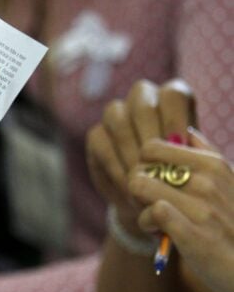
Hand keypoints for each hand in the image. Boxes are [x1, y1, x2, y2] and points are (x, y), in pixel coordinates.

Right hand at [86, 79, 195, 234]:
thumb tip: (181, 145)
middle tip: (157, 166)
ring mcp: (116, 114)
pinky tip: (128, 187)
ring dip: (131, 153)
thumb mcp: (194, 165)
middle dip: (150, 138)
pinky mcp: (97, 135)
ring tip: (143, 181)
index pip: (172, 96)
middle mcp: (143, 99)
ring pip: (117, 119)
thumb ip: (190, 152)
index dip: (174, 120)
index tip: (179, 148)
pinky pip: (101, 143)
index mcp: (173, 98)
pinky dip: (116, 167)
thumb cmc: (182, 177)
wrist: (155, 196)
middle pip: (141, 105)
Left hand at [129, 128, 233, 291]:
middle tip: (148, 204)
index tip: (152, 182)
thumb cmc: (233, 223)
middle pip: (139, 168)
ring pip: (139, 186)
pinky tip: (158, 232)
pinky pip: (151, 212)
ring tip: (153, 218)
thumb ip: (208, 155)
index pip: (150, 147)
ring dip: (139, 206)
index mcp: (211, 164)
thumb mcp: (230, 182)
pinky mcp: (193, 234)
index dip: (143, 165)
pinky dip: (146, 223)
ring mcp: (201, 207)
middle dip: (137, 188)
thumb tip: (186, 133)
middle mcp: (206, 181)